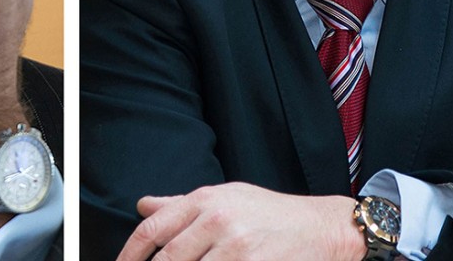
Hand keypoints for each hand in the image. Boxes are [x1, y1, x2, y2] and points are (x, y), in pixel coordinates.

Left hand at [118, 183, 365, 260]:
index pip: (153, 229)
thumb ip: (181, 205)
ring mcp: (235, 245)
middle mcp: (216, 219)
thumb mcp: (226, 198)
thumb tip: (143, 206)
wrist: (321, 227)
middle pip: (168, 258)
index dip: (131, 253)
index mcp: (204, 199)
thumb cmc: (270, 213)